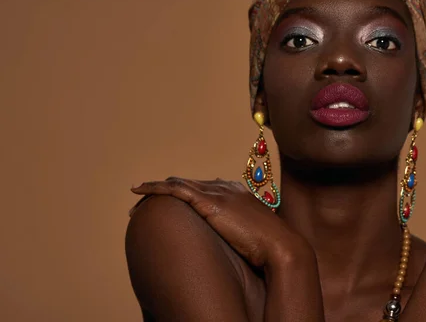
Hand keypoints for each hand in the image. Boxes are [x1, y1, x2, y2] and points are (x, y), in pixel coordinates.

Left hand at [131, 177, 311, 268]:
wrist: (281, 246)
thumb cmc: (271, 248)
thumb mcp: (255, 236)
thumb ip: (243, 232)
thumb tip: (239, 244)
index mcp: (238, 194)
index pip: (206, 188)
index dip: (187, 193)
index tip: (175, 202)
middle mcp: (227, 188)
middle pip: (190, 184)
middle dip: (169, 190)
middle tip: (149, 200)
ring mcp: (218, 193)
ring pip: (179, 184)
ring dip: (157, 189)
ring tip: (139, 194)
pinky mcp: (210, 202)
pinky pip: (175, 190)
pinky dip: (155, 188)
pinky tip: (139, 190)